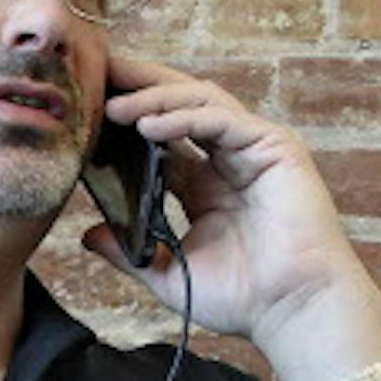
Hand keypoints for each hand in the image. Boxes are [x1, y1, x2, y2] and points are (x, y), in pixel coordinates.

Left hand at [81, 53, 380, 365]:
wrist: (293, 310)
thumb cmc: (245, 298)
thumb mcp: (169, 274)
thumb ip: (130, 253)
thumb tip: (88, 236)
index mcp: (205, 184)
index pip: (163, 135)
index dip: (129, 117)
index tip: (87, 109)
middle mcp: (229, 159)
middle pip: (180, 104)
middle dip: (140, 84)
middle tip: (98, 70)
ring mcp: (254, 149)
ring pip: (200, 103)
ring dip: (155, 99)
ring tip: (113, 106)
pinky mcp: (275, 147)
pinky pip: (223, 120)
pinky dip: (185, 118)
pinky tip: (149, 126)